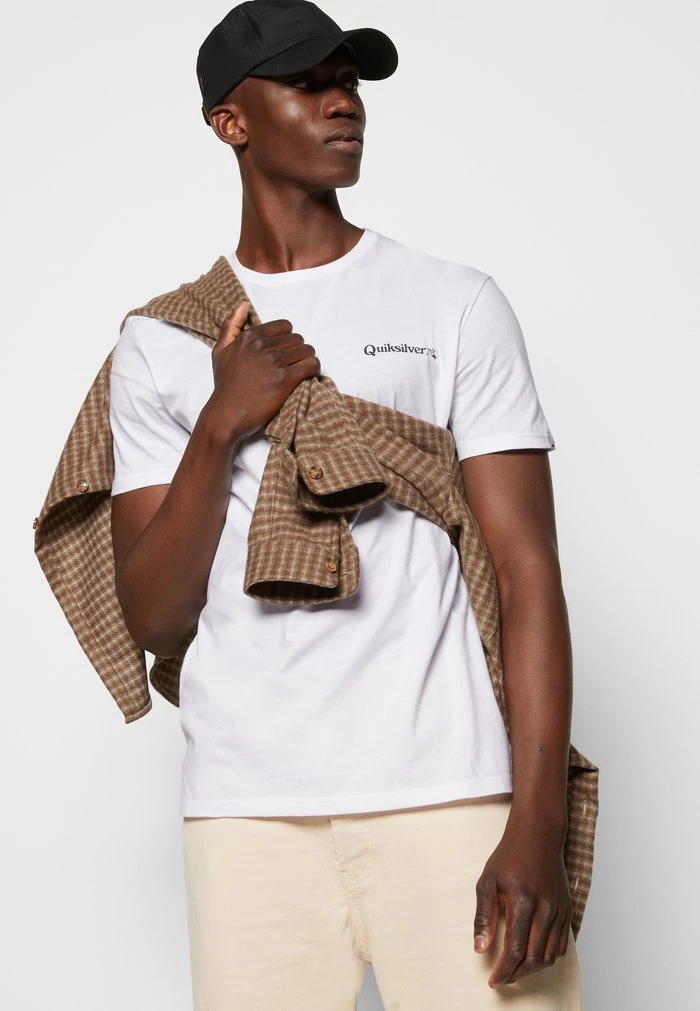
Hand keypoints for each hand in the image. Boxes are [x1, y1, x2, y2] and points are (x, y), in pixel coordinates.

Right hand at [205, 301, 320, 441]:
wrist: (226, 414)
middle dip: (297, 352)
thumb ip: (231, 326)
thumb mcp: (220, 352)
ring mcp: (274, 362)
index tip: (284, 354)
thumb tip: (244, 305)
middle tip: (292, 366)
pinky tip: (307, 377)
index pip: (285, 327)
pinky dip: (313, 370)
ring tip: (299, 372)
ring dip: (307, 361)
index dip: (287, 340)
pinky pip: (312, 365)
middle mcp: (263, 346)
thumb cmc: (225, 386)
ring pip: (307, 350)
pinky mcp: (285, 379)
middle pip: (298, 339)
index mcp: (250, 337)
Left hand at [473, 820, 572, 987]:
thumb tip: (480, 949)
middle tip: (503, 978)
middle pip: (534, 958)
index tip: (494, 980)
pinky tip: (534, 956)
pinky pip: (562, 945)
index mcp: (523, 901)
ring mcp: (560, 910)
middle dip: (517, 974)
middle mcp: (545, 908)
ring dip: (533, 969)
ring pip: (550, 955)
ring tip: (516, 970)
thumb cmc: (509, 857)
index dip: (504, 970)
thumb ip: (483, 918)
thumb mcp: (487, 882)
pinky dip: (548, 957)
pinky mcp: (568, 909)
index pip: (515, 949)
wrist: (537, 836)